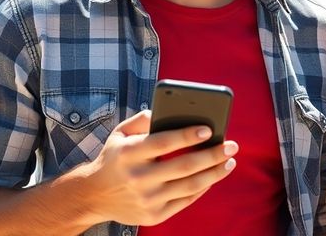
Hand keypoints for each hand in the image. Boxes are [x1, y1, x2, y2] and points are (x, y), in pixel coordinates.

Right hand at [80, 110, 238, 225]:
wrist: (94, 195)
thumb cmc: (114, 158)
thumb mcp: (120, 133)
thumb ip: (143, 119)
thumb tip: (168, 111)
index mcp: (128, 153)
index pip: (162, 142)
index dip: (187, 136)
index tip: (208, 129)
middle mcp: (138, 177)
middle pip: (183, 166)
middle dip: (212, 155)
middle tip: (232, 145)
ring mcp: (147, 199)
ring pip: (189, 186)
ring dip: (214, 173)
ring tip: (229, 161)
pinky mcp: (154, 215)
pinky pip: (185, 200)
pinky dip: (203, 188)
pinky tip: (214, 176)